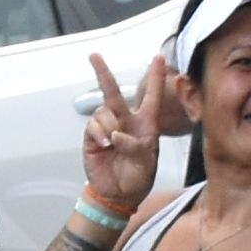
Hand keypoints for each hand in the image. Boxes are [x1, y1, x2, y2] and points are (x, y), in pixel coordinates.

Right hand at [72, 53, 163, 216]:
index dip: (154, 77)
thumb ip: (135, 147)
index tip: (157, 56)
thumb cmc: (138, 177)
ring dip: (108, 125)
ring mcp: (108, 128)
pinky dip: (98, 134)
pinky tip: (104, 145)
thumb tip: (116, 134)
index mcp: (145, 124)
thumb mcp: (146, 163)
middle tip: (94, 56)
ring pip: (103, 111)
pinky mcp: (93, 137)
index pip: (151, 96)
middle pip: (115, 93)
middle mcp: (126, 121)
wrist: (118, 194)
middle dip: (103, 73)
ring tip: (112, 143)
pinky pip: (93, 126)